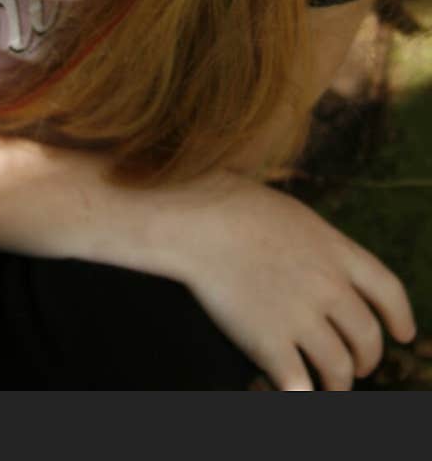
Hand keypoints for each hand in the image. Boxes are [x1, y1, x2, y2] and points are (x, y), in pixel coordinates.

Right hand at [166, 172, 415, 389]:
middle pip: (367, 337)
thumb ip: (310, 235)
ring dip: (338, 384)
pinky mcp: (270, 342)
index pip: (388, 289)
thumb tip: (309, 243)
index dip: (400, 316)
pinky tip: (297, 392)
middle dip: (366, 359)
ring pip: (339, 368)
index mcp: (334, 249)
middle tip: (356, 367)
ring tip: (329, 387)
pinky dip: (302, 395)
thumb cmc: (227, 202)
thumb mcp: (286, 209)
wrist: (194, 224)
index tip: (403, 334)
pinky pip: (300, 385)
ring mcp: (301, 316)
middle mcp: (328, 286)